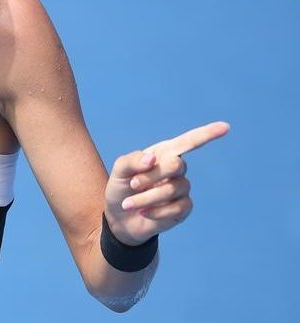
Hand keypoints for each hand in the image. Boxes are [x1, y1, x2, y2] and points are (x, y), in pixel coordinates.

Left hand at [104, 121, 229, 245]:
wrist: (119, 217)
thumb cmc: (121, 188)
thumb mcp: (119, 171)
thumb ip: (132, 160)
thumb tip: (153, 159)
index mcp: (163, 154)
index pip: (188, 142)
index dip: (207, 134)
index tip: (225, 127)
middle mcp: (176, 169)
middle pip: (176, 165)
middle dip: (151, 176)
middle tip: (133, 185)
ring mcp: (181, 188)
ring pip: (172, 189)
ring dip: (146, 198)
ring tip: (129, 203)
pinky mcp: (184, 208)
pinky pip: (177, 208)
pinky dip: (156, 211)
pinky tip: (143, 213)